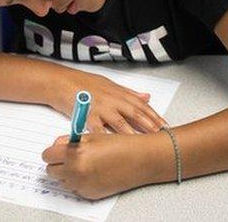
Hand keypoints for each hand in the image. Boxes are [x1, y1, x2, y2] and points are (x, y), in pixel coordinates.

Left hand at [42, 132, 169, 199]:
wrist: (139, 160)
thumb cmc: (118, 145)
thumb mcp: (91, 137)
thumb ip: (70, 141)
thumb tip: (57, 146)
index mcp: (74, 154)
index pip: (47, 155)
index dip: (52, 151)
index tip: (57, 150)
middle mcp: (76, 172)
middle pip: (51, 170)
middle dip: (57, 163)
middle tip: (67, 156)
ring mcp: (82, 185)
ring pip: (62, 181)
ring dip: (67, 173)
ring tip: (83, 163)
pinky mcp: (89, 194)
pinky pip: (75, 188)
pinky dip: (78, 181)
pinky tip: (92, 171)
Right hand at [51, 71, 167, 133]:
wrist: (62, 82)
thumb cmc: (84, 83)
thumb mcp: (110, 84)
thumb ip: (129, 93)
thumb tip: (147, 97)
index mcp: (119, 93)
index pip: (141, 105)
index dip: (155, 116)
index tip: (166, 126)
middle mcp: (112, 100)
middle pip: (135, 114)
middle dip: (149, 126)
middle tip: (161, 136)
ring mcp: (100, 108)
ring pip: (120, 123)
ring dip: (133, 134)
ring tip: (143, 144)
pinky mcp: (87, 116)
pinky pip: (98, 130)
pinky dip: (106, 138)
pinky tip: (113, 146)